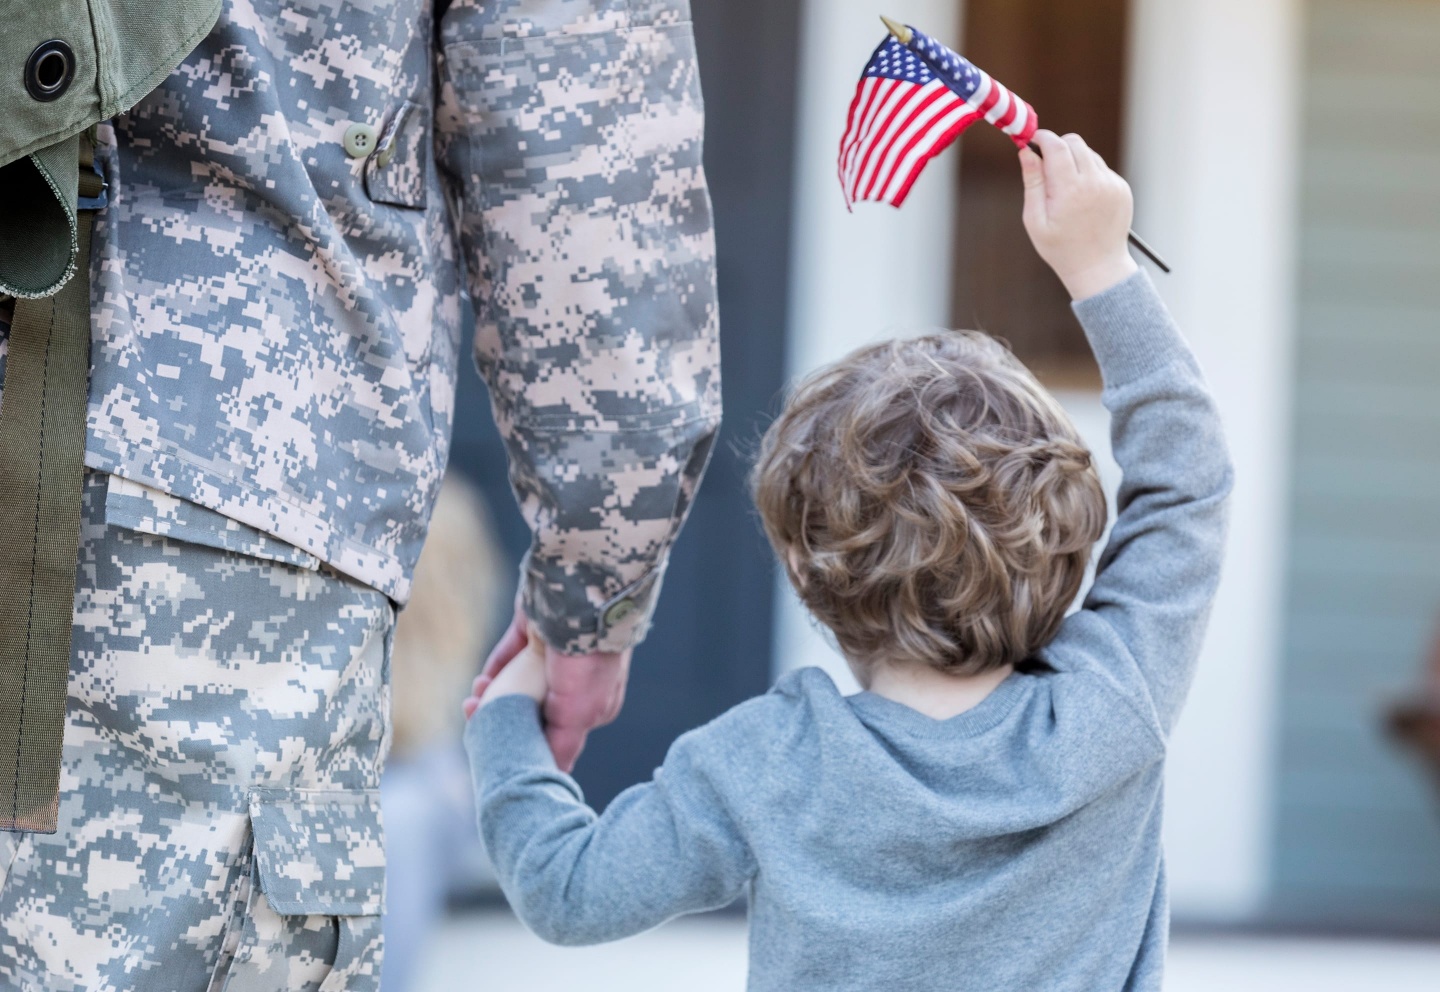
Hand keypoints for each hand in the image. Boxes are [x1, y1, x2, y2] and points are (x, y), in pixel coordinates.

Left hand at [466, 603, 632, 771]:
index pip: (556, 733)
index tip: (499, 750)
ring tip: (474, 701)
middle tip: (478, 722)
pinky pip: (509, 655)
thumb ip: (564, 745)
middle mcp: (575, 682)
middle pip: (533, 707)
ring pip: (517, 682)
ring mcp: (555, 655)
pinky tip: (480, 683)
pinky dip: (494, 670)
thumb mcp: (577, 715)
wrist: (579, 600)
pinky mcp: (535, 631)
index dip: (525, 742)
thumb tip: (555, 775)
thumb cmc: (586, 662)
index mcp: (592, 706)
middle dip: (505, 717)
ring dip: (493, 695)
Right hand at [1019, 130, 1137, 300]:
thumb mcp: (1035, 220)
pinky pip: (1102, 169)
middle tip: (1046, 163)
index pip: (1056, 146)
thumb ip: (1032, 182)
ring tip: (1066, 190)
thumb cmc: (1060, 247)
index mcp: (1070, 191)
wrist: (1098, 267)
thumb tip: (1026, 152)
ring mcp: (1112, 184)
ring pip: (1089, 154)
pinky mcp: (1122, 188)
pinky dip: (1089, 175)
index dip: (1042, 138)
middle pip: (1075, 142)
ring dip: (1074, 161)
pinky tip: (1082, 199)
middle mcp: (1095, 183)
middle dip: (1058, 146)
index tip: (1033, 140)